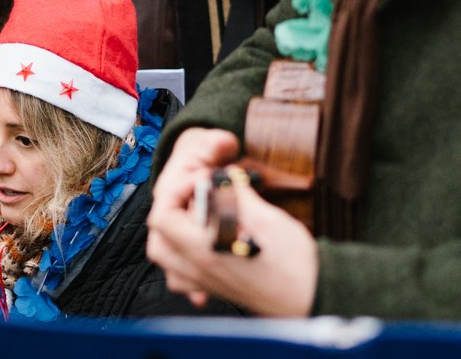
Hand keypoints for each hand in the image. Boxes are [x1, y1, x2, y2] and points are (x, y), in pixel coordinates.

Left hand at [146, 129, 317, 315]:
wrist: (316, 300)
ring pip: (165, 253)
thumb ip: (235, 194)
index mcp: (204, 250)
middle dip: (171, 204)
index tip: (202, 180)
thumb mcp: (266, 219)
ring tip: (194, 211)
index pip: (163, 214)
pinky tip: (197, 242)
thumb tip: (222, 175)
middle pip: (159, 233)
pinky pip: (180, 274)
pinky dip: (180, 255)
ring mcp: (203, 281)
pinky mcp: (215, 287)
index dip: (178, 189)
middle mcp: (197, 268)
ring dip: (172, 227)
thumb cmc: (297, 268)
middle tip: (196, 191)